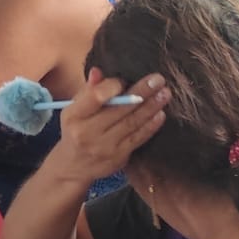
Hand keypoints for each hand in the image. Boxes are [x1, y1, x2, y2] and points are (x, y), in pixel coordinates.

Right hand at [48, 68, 170, 183]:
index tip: (125, 79)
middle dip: (141, 92)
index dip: (113, 86)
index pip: (95, 97)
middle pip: (119, 109)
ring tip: (165, 94)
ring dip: (151, 107)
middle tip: (158, 80)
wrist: (73, 167)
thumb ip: (88, 91)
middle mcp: (87, 132)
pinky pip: (138, 138)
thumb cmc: (75, 130)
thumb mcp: (74, 110)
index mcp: (73, 115)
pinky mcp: (118, 158)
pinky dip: (151, 125)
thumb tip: (99, 71)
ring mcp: (104, 146)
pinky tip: (160, 114)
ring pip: (132, 123)